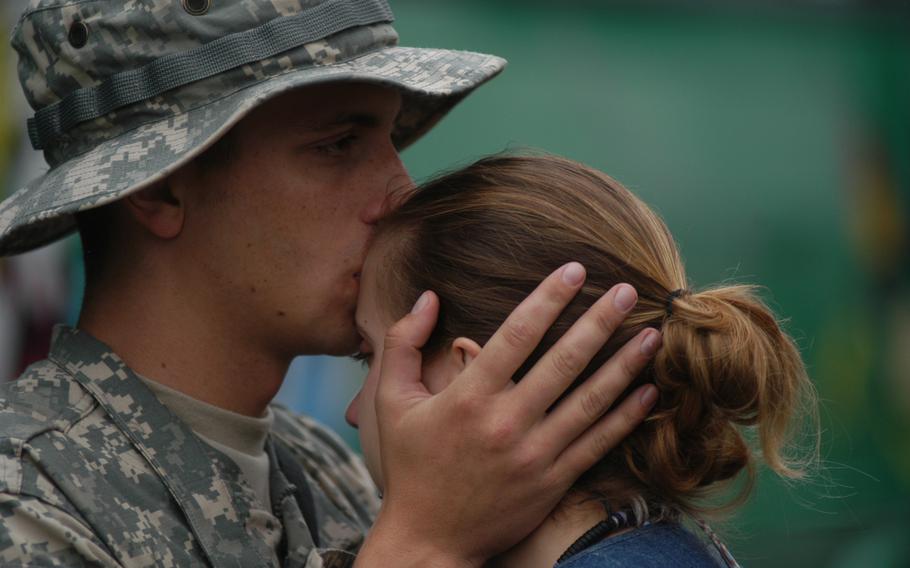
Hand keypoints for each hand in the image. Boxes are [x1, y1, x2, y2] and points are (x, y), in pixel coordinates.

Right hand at [356, 263, 659, 567]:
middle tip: (626, 290)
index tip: (574, 270)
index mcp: (468, 398)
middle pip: (563, 362)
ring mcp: (535, 455)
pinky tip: (648, 391)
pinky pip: (597, 444)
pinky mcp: (553, 482)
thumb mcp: (390, 401)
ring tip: (652, 334)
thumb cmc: (410, 465)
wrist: (429, 540)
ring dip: (624, 365)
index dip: (548, 298)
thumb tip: (429, 296)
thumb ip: (402, 343)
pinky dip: (626, 417)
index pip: (516, 335)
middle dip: (599, 321)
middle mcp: (506, 423)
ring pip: (590, 401)